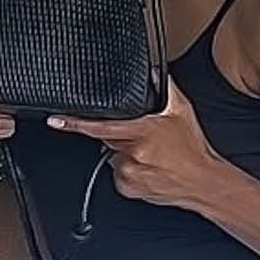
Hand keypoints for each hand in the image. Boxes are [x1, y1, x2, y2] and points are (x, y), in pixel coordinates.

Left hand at [48, 81, 219, 208]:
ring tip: (151, 156)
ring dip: (126, 154)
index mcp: (142, 132)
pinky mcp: (128, 187)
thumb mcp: (182, 111)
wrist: (203, 182)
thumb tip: (153, 72)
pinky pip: (119, 174)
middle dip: (121, 136)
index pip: (100, 126)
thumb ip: (164, 88)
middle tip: (147, 140)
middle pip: (109, 139)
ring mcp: (128, 172)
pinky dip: (129, 170)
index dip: (75, 122)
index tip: (55, 120)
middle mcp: (132, 153)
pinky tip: (148, 168)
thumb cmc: (193, 149)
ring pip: (114, 157)